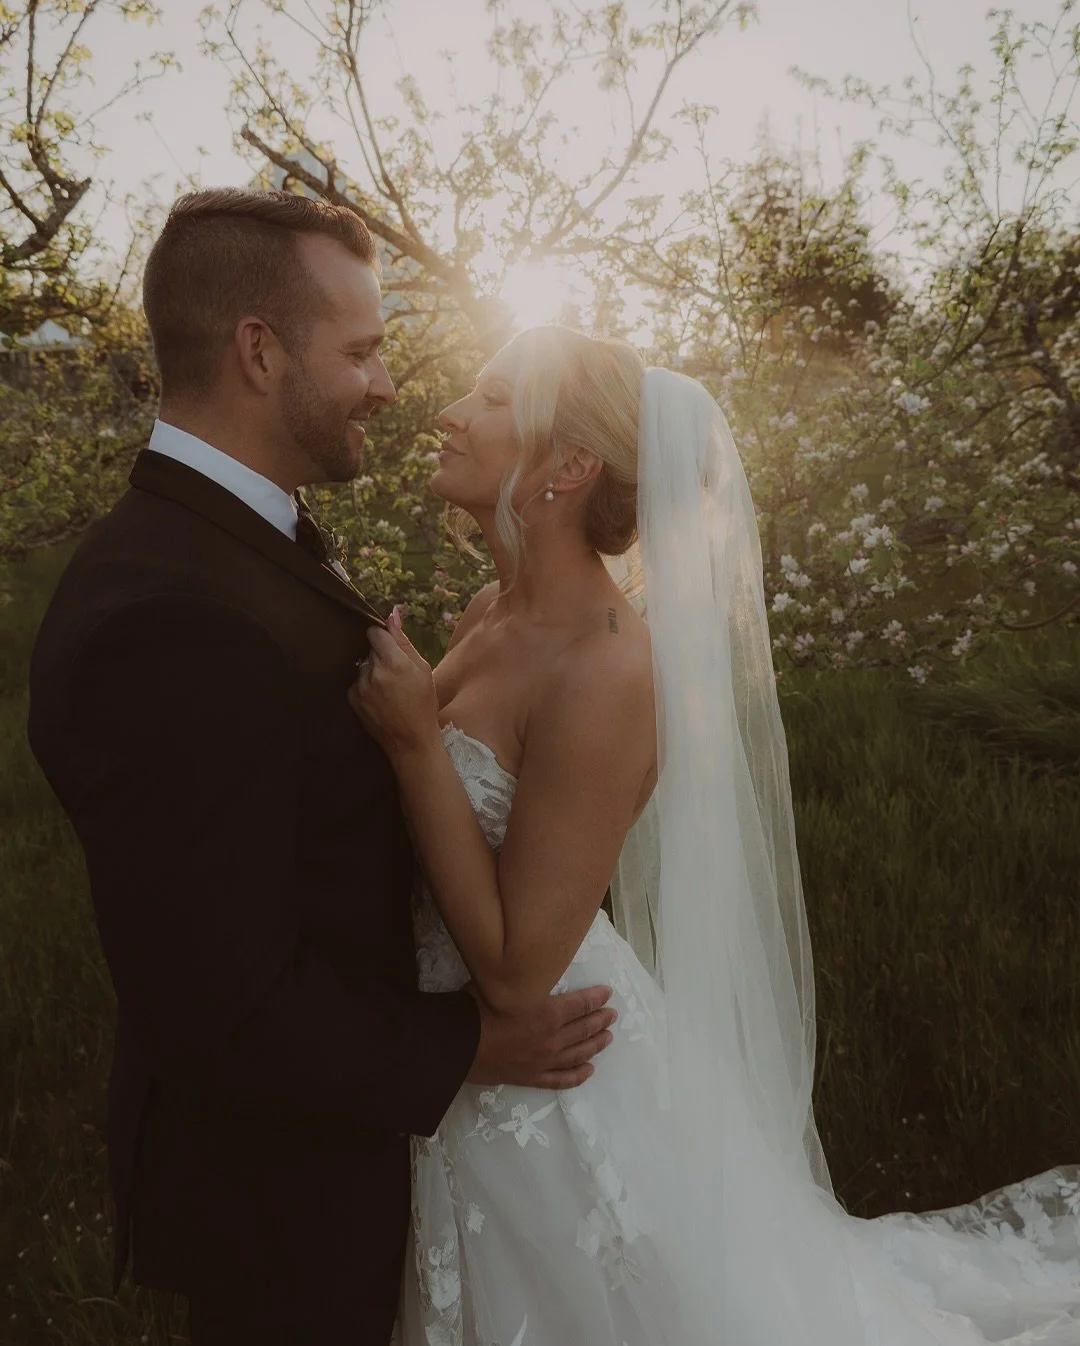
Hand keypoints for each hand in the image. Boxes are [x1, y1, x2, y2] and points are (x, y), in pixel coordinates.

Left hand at [348, 606, 441, 760]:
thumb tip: (392, 615)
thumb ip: (403, 641)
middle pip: (369, 649)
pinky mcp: (352, 698)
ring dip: (372, 671)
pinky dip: (366, 685)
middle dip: (381, 656)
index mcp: (394, 663)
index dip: (383, 637)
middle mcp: (373, 672)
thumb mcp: (422, 669)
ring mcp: (360, 686)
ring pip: (363, 665)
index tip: (389, 645)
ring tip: (388, 689)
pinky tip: (379, 699)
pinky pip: (357, 681)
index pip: (375, 632)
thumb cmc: (422, 704)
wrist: (411, 741)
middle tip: (396, 674)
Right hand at [466, 983, 617, 1090]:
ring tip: (608, 1037)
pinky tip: (589, 1070)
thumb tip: (528, 962)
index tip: (608, 993)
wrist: (459, 1046)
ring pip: (579, 1054)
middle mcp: (552, 1039)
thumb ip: (522, 978)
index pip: (581, 1004)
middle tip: (612, 1015)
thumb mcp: (503, 984)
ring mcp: (544, 1061)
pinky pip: (562, 1080)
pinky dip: (578, 1075)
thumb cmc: (477, 1009)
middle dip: (601, 1020)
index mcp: (547, 1013)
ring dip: (596, 1045)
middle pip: (584, 1029)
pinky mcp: (532, 1078)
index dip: (597, 998)